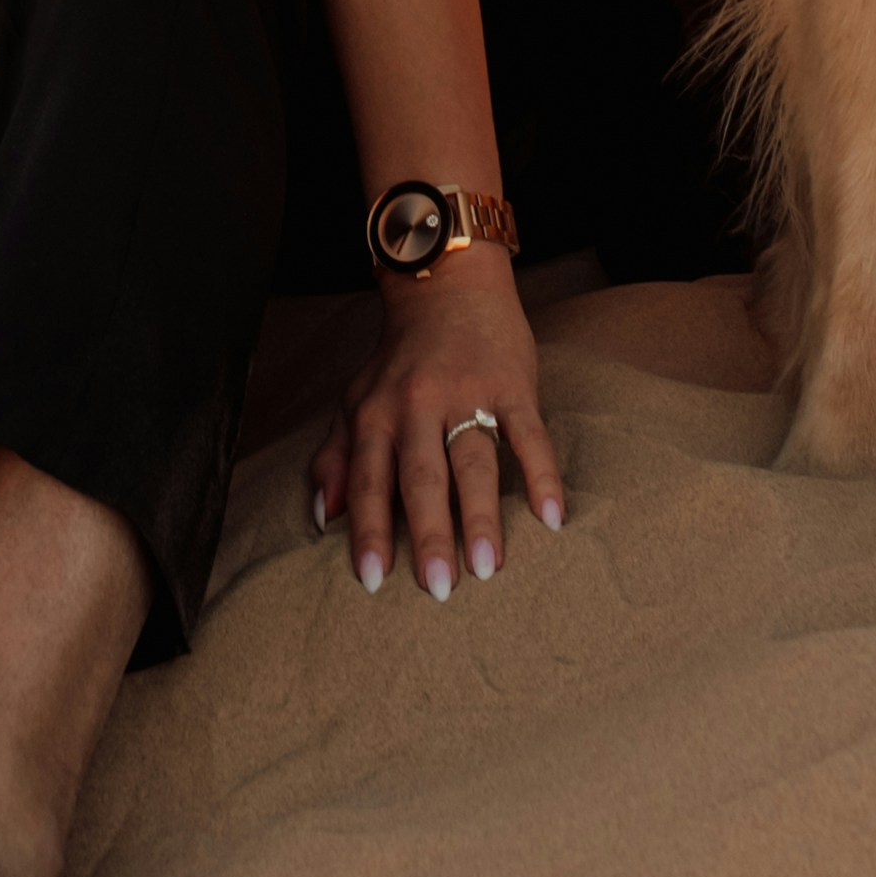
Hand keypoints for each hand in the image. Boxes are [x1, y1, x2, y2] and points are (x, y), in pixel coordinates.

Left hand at [310, 260, 562, 599]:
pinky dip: (541, 474)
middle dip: (428, 535)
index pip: (369, 482)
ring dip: (480, 515)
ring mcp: (467, 394)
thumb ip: (336, 457)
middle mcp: (417, 406)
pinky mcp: (512, 385)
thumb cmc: (398, 358)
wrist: (447, 287)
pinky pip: (528, 434)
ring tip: (487, 568)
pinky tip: (551, 516)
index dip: (369, 532)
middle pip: (421, 478)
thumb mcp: (355, 400)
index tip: (373, 581)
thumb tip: (323, 517)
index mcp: (376, 415)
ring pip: (473, 461)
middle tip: (437, 589)